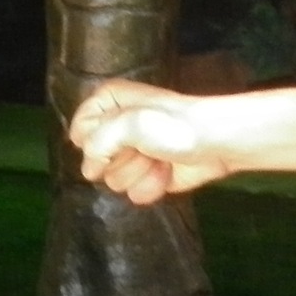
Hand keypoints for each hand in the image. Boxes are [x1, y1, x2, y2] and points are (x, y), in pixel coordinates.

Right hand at [68, 81, 234, 205]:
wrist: (215, 144)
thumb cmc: (175, 125)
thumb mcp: (130, 123)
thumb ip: (97, 143)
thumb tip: (89, 170)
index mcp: (108, 102)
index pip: (79, 128)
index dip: (95, 139)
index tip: (118, 137)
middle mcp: (115, 127)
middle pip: (95, 160)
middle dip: (122, 159)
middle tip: (145, 146)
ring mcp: (130, 154)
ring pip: (113, 180)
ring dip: (139, 172)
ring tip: (159, 157)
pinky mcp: (145, 176)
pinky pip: (132, 192)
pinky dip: (151, 186)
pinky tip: (166, 172)